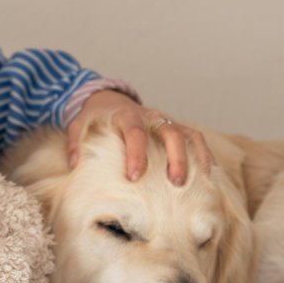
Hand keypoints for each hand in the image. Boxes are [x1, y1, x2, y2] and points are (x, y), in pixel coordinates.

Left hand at [65, 90, 214, 185]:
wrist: (109, 98)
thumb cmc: (95, 116)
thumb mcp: (78, 125)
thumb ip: (75, 143)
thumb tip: (75, 164)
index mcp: (126, 114)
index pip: (134, 133)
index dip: (136, 154)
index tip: (134, 177)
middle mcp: (150, 116)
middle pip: (170, 133)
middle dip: (176, 158)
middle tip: (175, 184)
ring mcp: (165, 121)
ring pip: (188, 134)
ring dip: (195, 158)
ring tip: (199, 183)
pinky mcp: (175, 126)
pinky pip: (195, 138)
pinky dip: (204, 154)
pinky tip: (209, 175)